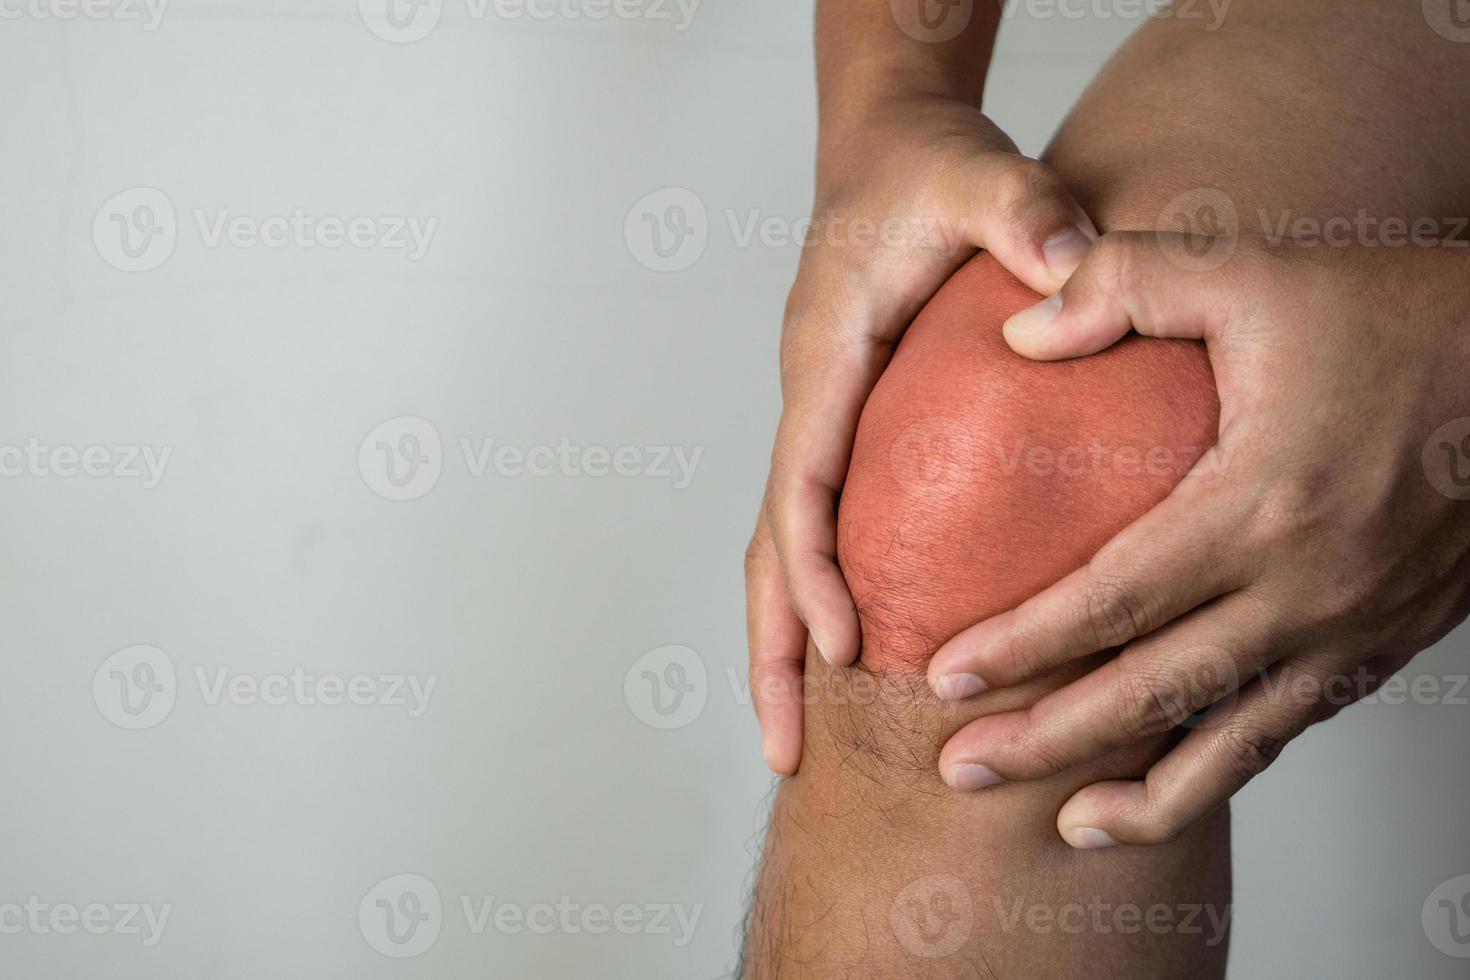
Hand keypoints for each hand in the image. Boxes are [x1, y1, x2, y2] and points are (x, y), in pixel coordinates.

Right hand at [746, 93, 1098, 772]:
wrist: (885, 148)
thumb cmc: (923, 166)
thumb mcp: (976, 170)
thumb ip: (1021, 210)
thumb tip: (1068, 266)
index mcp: (827, 357)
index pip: (805, 483)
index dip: (816, 572)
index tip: (844, 651)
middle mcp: (810, 399)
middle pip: (768, 544)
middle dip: (771, 650)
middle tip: (787, 753)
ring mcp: (820, 420)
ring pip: (779, 550)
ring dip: (780, 644)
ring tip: (795, 741)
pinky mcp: (845, 431)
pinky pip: (819, 530)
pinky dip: (816, 600)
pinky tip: (853, 654)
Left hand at [927, 232, 1469, 844]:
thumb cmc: (1398, 315)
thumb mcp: (1253, 272)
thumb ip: (1125, 284)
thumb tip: (1016, 333)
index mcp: (1262, 503)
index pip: (1113, 599)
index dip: (1022, 644)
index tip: (945, 675)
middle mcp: (1308, 589)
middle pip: (1154, 692)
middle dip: (1047, 741)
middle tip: (961, 768)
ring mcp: (1352, 630)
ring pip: (1228, 742)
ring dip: (1137, 793)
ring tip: (1058, 823)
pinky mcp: (1385, 646)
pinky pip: (1287, 733)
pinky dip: (1220, 775)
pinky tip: (1167, 792)